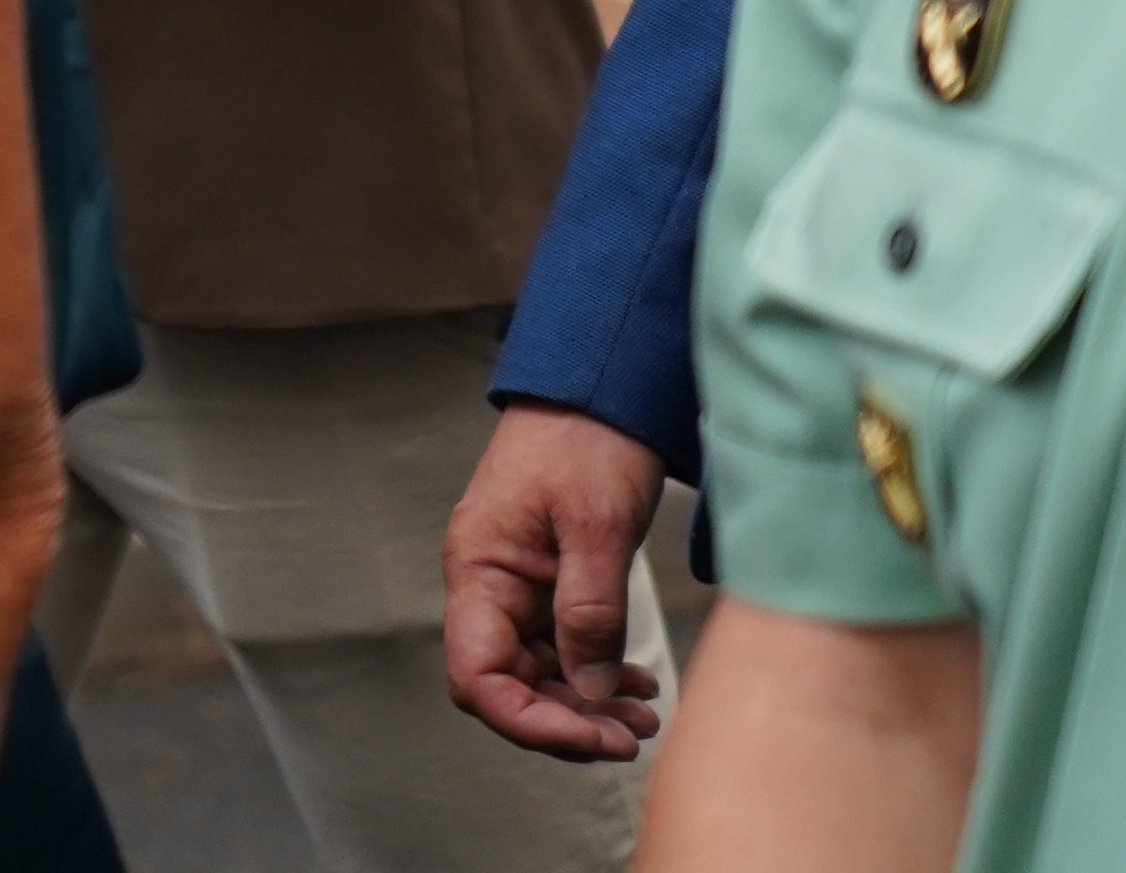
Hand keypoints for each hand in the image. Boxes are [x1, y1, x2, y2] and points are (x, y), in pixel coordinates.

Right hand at [441, 402, 667, 758]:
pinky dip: (596, 672)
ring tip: (646, 714)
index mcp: (480, 570)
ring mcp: (516, 583)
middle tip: (634, 733)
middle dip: (568, 720)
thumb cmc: (587, 441)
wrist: (598, 387)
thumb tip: (589, 692)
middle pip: (508, 683)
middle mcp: (488, 584)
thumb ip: (589, 613)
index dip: (530, 722)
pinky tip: (636, 681)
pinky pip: (560, 645)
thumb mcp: (597, 527)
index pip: (479, 676)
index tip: (594, 737)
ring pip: (537, 671)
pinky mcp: (546, 579)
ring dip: (587, 702)